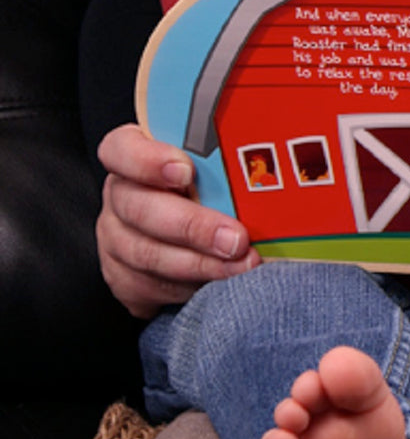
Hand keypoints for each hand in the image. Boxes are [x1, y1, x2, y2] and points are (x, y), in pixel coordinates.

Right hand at [96, 122, 258, 317]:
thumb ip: (222, 161)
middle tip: (236, 239)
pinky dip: (185, 288)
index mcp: (134, 156)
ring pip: (145, 254)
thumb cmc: (205, 186)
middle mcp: (119, 195)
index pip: (122, 149)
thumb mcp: (209, 165)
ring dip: (199, 264)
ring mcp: (114, 237)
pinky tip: (214, 284)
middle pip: (139, 208)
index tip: (186, 171)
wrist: (180, 231)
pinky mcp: (121, 276)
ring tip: (239, 266)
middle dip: (193, 227)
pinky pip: (148, 287)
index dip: (148, 161)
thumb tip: (267, 164)